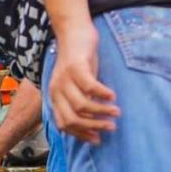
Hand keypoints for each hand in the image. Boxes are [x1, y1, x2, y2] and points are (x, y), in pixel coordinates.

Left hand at [48, 29, 119, 143]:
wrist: (73, 33)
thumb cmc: (79, 62)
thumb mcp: (76, 86)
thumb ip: (80, 102)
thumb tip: (95, 125)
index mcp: (55, 98)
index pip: (64, 124)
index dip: (81, 134)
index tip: (98, 139)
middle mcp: (56, 90)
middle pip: (72, 118)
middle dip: (93, 126)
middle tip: (111, 127)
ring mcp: (64, 78)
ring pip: (81, 105)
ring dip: (101, 112)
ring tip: (116, 112)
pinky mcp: (75, 66)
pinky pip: (89, 86)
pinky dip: (102, 94)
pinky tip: (113, 95)